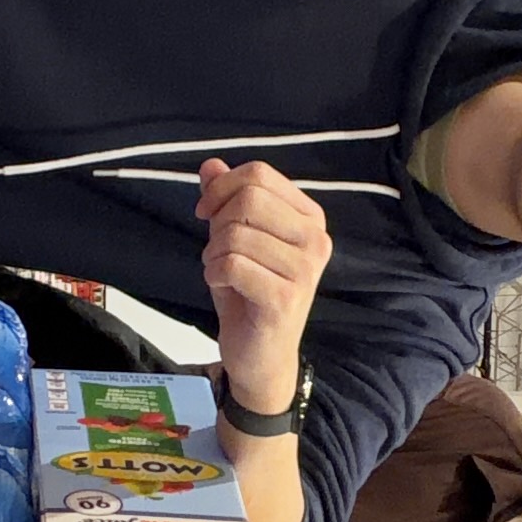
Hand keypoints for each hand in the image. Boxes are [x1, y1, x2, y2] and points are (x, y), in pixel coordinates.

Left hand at [196, 159, 329, 408]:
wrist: (261, 355)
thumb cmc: (250, 294)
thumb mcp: (235, 239)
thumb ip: (226, 201)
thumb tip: (210, 165)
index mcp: (309, 217)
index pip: (260, 174)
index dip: (222, 188)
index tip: (206, 213)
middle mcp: (315, 239)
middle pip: (250, 197)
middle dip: (218, 221)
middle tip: (216, 249)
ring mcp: (305, 269)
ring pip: (236, 233)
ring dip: (213, 253)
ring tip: (222, 273)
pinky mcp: (285, 297)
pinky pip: (232, 264)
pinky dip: (214, 273)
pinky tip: (222, 287)